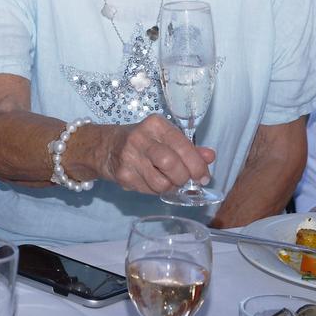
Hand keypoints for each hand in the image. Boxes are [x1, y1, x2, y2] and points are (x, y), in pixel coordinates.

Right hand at [101, 115, 216, 194]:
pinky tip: (150, 181)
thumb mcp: (165, 138)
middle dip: (183, 177)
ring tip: (166, 180)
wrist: (106, 147)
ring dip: (169, 187)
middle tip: (184, 180)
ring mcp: (129, 156)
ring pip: (161, 182)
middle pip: (170, 164)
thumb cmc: (143, 142)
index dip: (197, 165)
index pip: (182, 146)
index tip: (203, 177)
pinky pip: (148, 190)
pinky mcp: (123, 174)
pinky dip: (155, 190)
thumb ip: (188, 148)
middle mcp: (140, 138)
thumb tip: (210, 156)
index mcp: (155, 125)